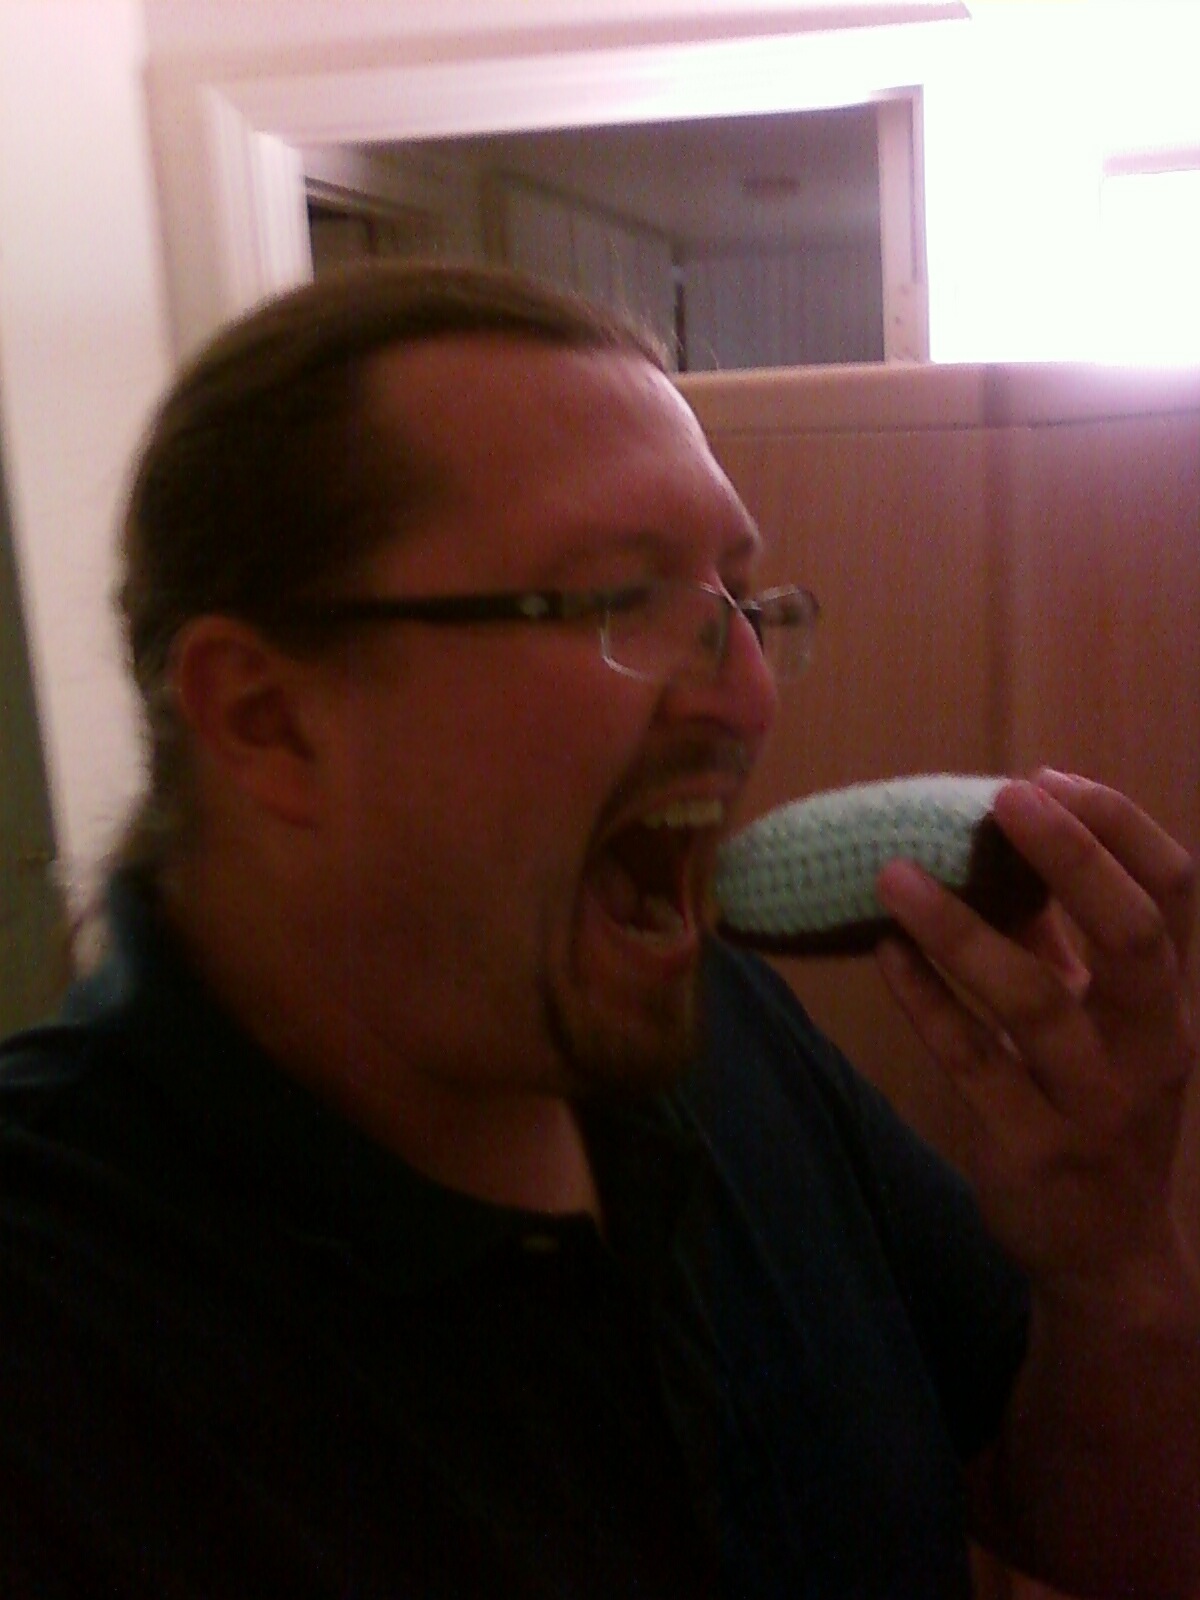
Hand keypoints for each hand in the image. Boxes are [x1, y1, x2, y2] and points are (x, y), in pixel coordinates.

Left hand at [874, 770, 1197, 1297]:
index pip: (1173, 894)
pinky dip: (925, 1002)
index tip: (1050, 778)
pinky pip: (972, 1062)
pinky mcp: (1031, 1147)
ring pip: (1035, 1001)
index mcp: (1170, 1003)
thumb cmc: (1099, 1110)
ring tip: (894, 874)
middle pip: (1130, 937)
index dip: (1119, 826)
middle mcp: (1149, 1048)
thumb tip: (999, 848)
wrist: (1107, 1256)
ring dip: (961, 930)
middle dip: (1072, 857)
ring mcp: (1094, 1104)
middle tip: (1002, 798)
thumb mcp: (1105, 1027)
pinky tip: (884, 953)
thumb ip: (1065, 945)